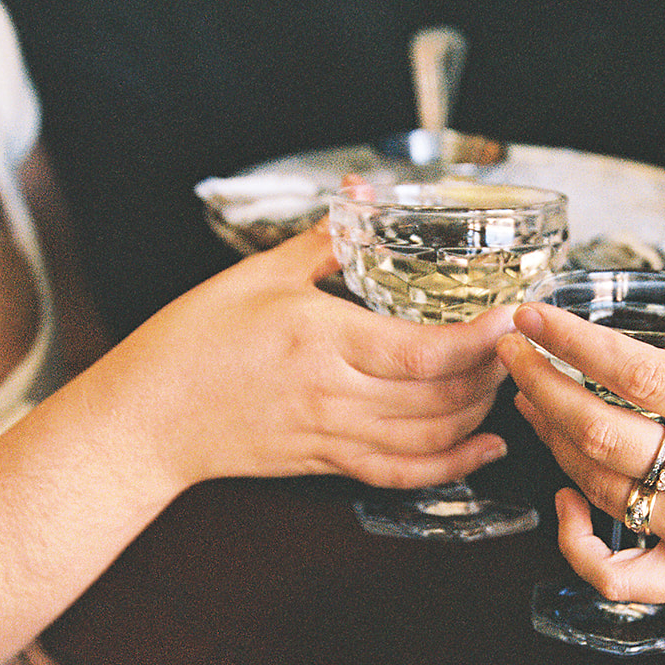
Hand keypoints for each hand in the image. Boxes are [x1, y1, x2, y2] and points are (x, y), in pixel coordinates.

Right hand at [87, 221, 515, 493]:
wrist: (147, 418)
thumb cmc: (193, 343)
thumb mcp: (259, 275)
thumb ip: (325, 239)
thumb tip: (361, 191)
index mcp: (320, 340)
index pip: (423, 351)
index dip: (481, 340)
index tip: (512, 317)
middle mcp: (333, 395)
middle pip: (440, 396)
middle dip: (493, 372)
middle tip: (517, 344)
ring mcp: (332, 435)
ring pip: (430, 437)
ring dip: (479, 412)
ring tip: (503, 383)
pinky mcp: (327, 461)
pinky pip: (401, 473)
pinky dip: (451, 466)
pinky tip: (483, 448)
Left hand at [498, 302, 664, 664]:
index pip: (643, 373)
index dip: (576, 342)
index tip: (535, 316)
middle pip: (602, 427)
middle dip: (541, 384)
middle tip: (510, 352)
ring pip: (600, 485)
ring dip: (554, 442)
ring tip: (532, 403)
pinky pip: (614, 573)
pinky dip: (575, 541)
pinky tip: (566, 503)